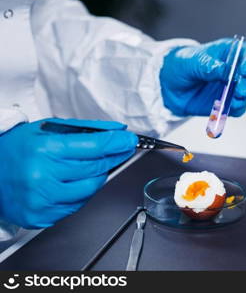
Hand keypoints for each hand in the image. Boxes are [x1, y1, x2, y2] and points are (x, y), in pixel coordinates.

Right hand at [0, 118, 137, 228]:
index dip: (116, 143)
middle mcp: (44, 177)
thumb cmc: (16, 149)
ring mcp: (44, 200)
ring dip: (99, 175)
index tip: (128, 141)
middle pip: (96, 168)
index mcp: (45, 150)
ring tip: (93, 165)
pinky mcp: (43, 216)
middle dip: (114, 157)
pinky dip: (83, 192)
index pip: (94, 147)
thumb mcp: (47, 129)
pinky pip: (78, 204)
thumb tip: (115, 131)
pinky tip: (76, 181)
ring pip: (91, 188)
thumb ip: (85, 129)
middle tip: (122, 149)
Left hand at [160, 38, 245, 116]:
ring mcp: (231, 87)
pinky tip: (226, 108)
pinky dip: (235, 110)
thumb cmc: (181, 65)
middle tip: (240, 90)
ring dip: (242, 98)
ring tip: (232, 100)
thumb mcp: (191, 61)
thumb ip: (208, 65)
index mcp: (229, 52)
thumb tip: (223, 69)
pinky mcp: (226, 103)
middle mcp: (234, 70)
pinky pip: (237, 109)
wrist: (168, 86)